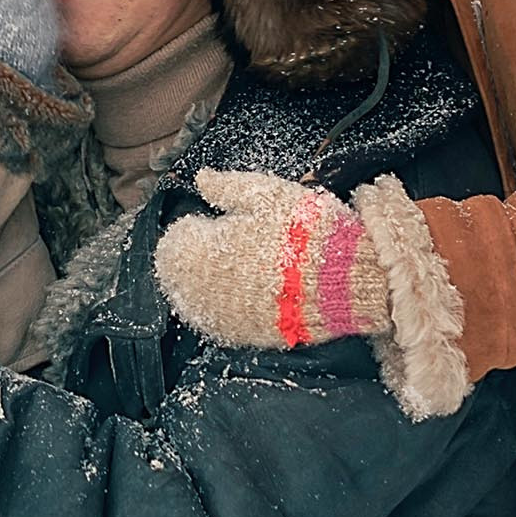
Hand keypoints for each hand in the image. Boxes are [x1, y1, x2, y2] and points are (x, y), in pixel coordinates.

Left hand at [153, 167, 393, 350]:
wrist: (343, 280)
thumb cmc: (303, 231)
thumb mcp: (264, 194)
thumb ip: (225, 187)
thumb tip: (201, 179)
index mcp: (196, 253)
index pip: (172, 243)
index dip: (194, 228)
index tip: (215, 222)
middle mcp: (198, 291)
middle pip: (177, 275)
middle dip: (196, 257)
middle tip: (230, 243)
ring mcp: (219, 318)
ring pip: (195, 301)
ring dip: (208, 284)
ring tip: (243, 268)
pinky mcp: (243, 337)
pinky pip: (220, 321)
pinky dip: (228, 307)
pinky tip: (251, 293)